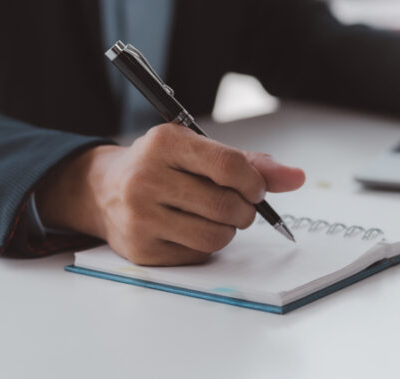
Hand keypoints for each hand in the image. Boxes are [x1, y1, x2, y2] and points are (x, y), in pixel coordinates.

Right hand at [36, 124, 304, 264]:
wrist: (102, 190)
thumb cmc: (160, 165)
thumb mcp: (196, 149)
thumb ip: (248, 162)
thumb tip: (297, 177)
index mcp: (165, 143)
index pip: (229, 166)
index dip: (255, 182)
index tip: (258, 188)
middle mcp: (147, 178)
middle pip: (226, 205)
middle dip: (245, 209)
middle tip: (239, 205)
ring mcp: (141, 217)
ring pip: (216, 236)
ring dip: (228, 229)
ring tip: (217, 217)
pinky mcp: (141, 249)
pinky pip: (197, 255)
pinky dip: (205, 245)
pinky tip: (191, 228)